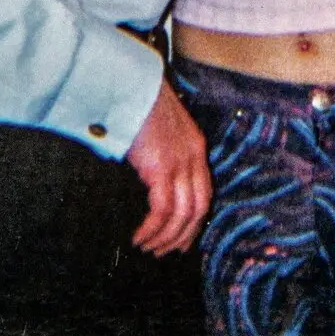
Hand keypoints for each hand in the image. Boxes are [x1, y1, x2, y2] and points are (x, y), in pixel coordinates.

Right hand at [123, 80, 210, 254]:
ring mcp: (180, 163)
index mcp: (195, 146)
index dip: (195, 219)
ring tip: (148, 248)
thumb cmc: (136, 101)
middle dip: (183, 235)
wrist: (130, 84)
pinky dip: (152, 229)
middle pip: (198, 208)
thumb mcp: (158, 127)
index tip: (183, 237)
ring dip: (165, 237)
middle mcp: (193, 157)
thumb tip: (146, 175)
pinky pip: (162, 210)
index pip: (204, 192)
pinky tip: (139, 237)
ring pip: (182, 214)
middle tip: (164, 251)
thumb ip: (159, 150)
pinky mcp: (162, 168)